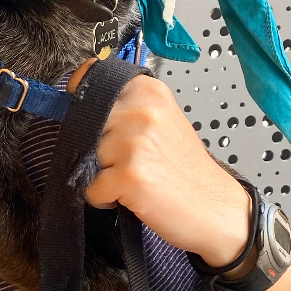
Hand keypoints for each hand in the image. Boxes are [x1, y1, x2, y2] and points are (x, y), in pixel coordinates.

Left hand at [66, 59, 249, 268]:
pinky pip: (92, 188)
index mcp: (149, 92)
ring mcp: (135, 142)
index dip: (80, 101)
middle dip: (97, 147)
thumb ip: (126, 106)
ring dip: (102, 174)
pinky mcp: (129, 175)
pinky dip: (105, 198)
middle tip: (129, 160)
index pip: (90, 81)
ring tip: (134, 177)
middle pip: (84, 126)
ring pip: (85, 158)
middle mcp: (142, 112)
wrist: (216, 208)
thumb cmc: (185, 169)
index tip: (85, 113)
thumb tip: (75, 99)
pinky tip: (133, 195)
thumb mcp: (161, 121)